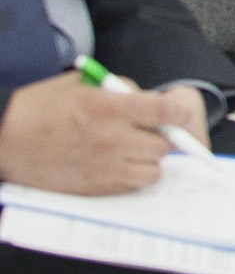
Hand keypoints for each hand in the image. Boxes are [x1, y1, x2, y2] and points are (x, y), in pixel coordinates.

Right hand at [0, 73, 204, 193]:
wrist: (4, 137)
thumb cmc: (40, 107)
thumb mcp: (83, 85)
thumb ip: (120, 91)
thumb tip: (148, 100)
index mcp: (111, 107)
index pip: (167, 111)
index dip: (179, 112)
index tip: (177, 113)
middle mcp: (112, 139)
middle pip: (165, 144)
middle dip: (163, 137)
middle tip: (152, 132)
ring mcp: (104, 166)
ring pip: (153, 170)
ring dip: (150, 160)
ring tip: (134, 150)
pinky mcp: (95, 188)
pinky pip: (132, 186)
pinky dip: (133, 177)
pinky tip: (119, 165)